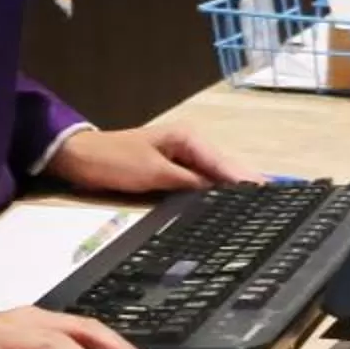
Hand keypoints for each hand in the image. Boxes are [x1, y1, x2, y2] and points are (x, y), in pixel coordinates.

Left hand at [45, 122, 256, 195]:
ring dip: (230, 191)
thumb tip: (217, 193)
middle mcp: (188, 146)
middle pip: (224, 169)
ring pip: (213, 177)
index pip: (224, 162)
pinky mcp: (170, 172)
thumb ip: (186, 183)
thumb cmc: (114, 160)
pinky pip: (198, 184)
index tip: (268, 193)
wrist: (79, 158)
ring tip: (255, 210)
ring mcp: (180, 159)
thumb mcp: (153, 173)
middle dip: (245, 185)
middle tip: (271, 206)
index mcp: (187, 139)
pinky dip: (211, 194)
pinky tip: (222, 208)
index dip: (246, 178)